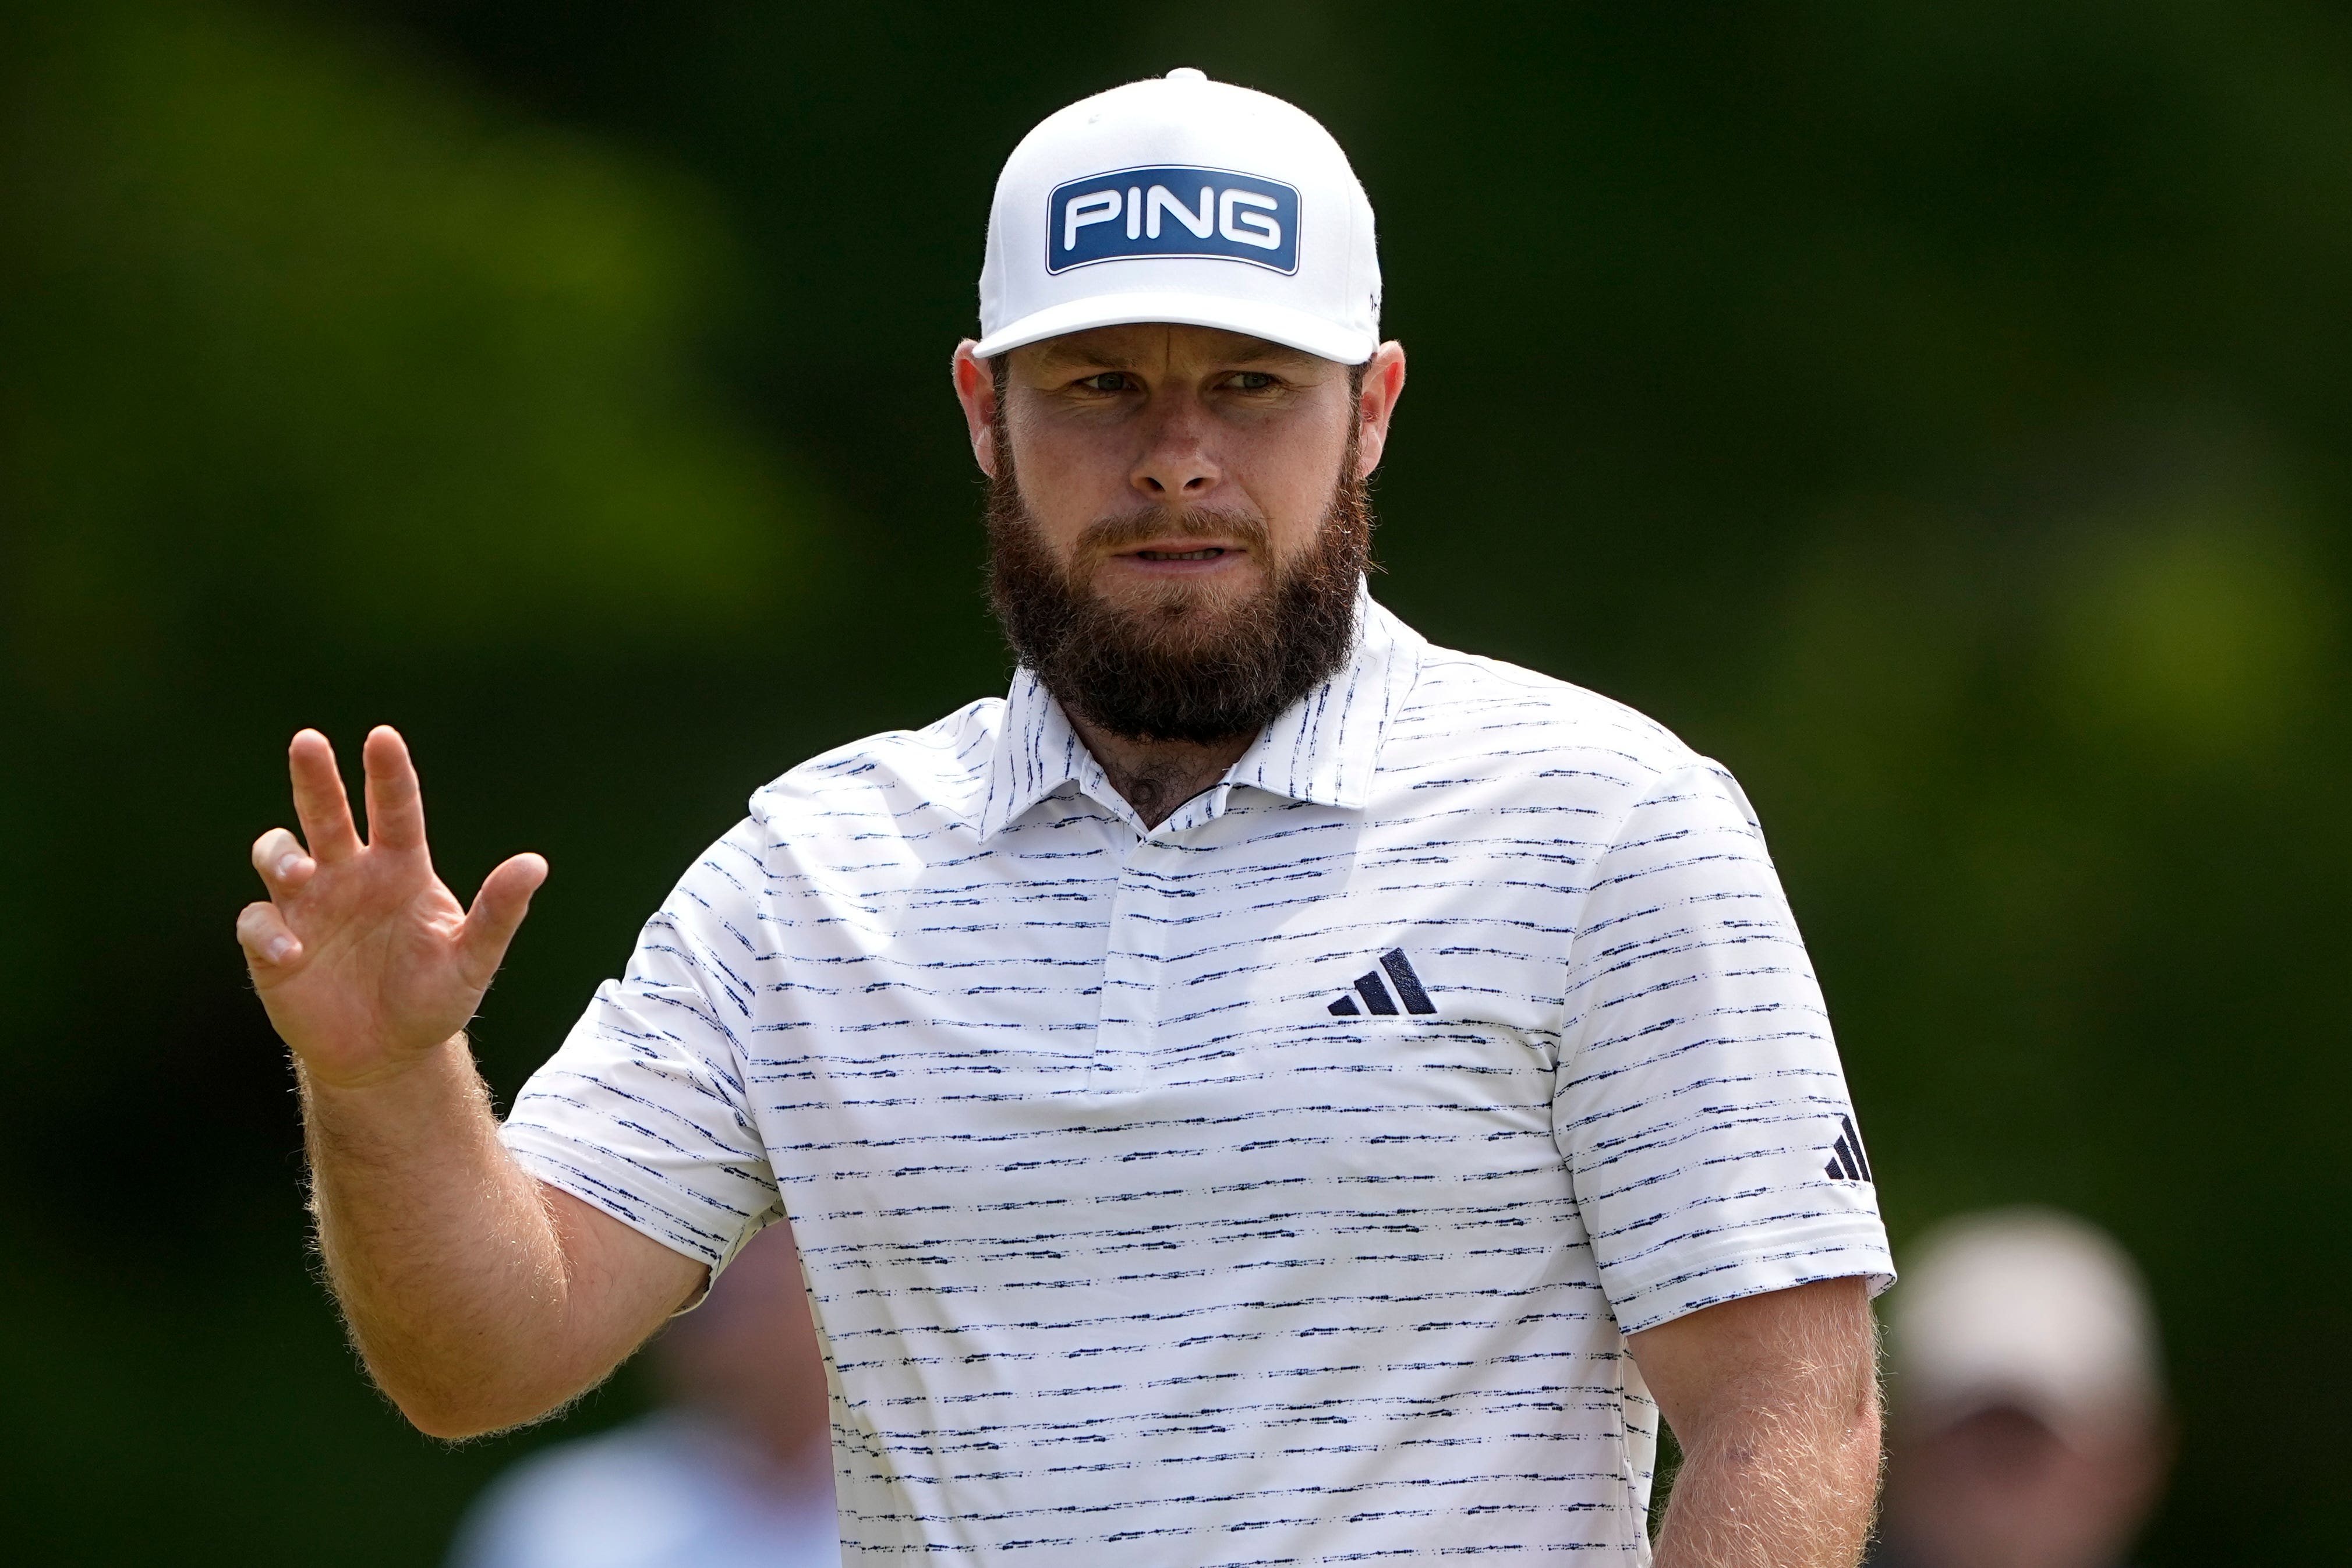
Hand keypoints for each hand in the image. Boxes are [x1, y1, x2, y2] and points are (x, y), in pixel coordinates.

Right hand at [237, 726, 545, 1088]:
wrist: (387, 1054)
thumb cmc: (432, 998)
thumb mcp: (473, 960)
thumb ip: (498, 913)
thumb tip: (536, 864)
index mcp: (400, 869)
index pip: (395, 810)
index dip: (388, 774)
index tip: (382, 737)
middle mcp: (349, 875)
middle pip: (326, 813)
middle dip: (315, 777)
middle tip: (309, 742)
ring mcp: (308, 907)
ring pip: (278, 854)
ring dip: (281, 853)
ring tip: (301, 871)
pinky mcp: (274, 946)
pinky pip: (259, 922)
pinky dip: (269, 931)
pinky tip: (291, 953)